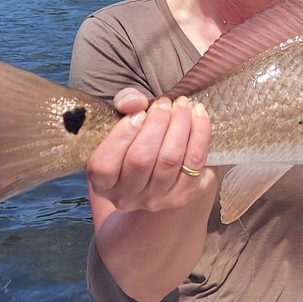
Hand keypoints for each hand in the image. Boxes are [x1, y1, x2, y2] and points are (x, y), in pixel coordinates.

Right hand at [85, 87, 214, 211]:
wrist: (162, 172)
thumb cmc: (136, 141)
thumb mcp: (121, 123)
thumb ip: (123, 104)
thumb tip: (135, 102)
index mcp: (103, 183)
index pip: (105, 165)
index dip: (121, 136)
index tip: (138, 113)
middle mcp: (126, 196)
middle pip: (142, 159)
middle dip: (156, 123)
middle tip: (164, 102)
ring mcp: (156, 199)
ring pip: (170, 159)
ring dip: (179, 125)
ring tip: (181, 104)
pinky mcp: (184, 194)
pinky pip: (195, 161)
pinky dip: (199, 133)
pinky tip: (199, 114)